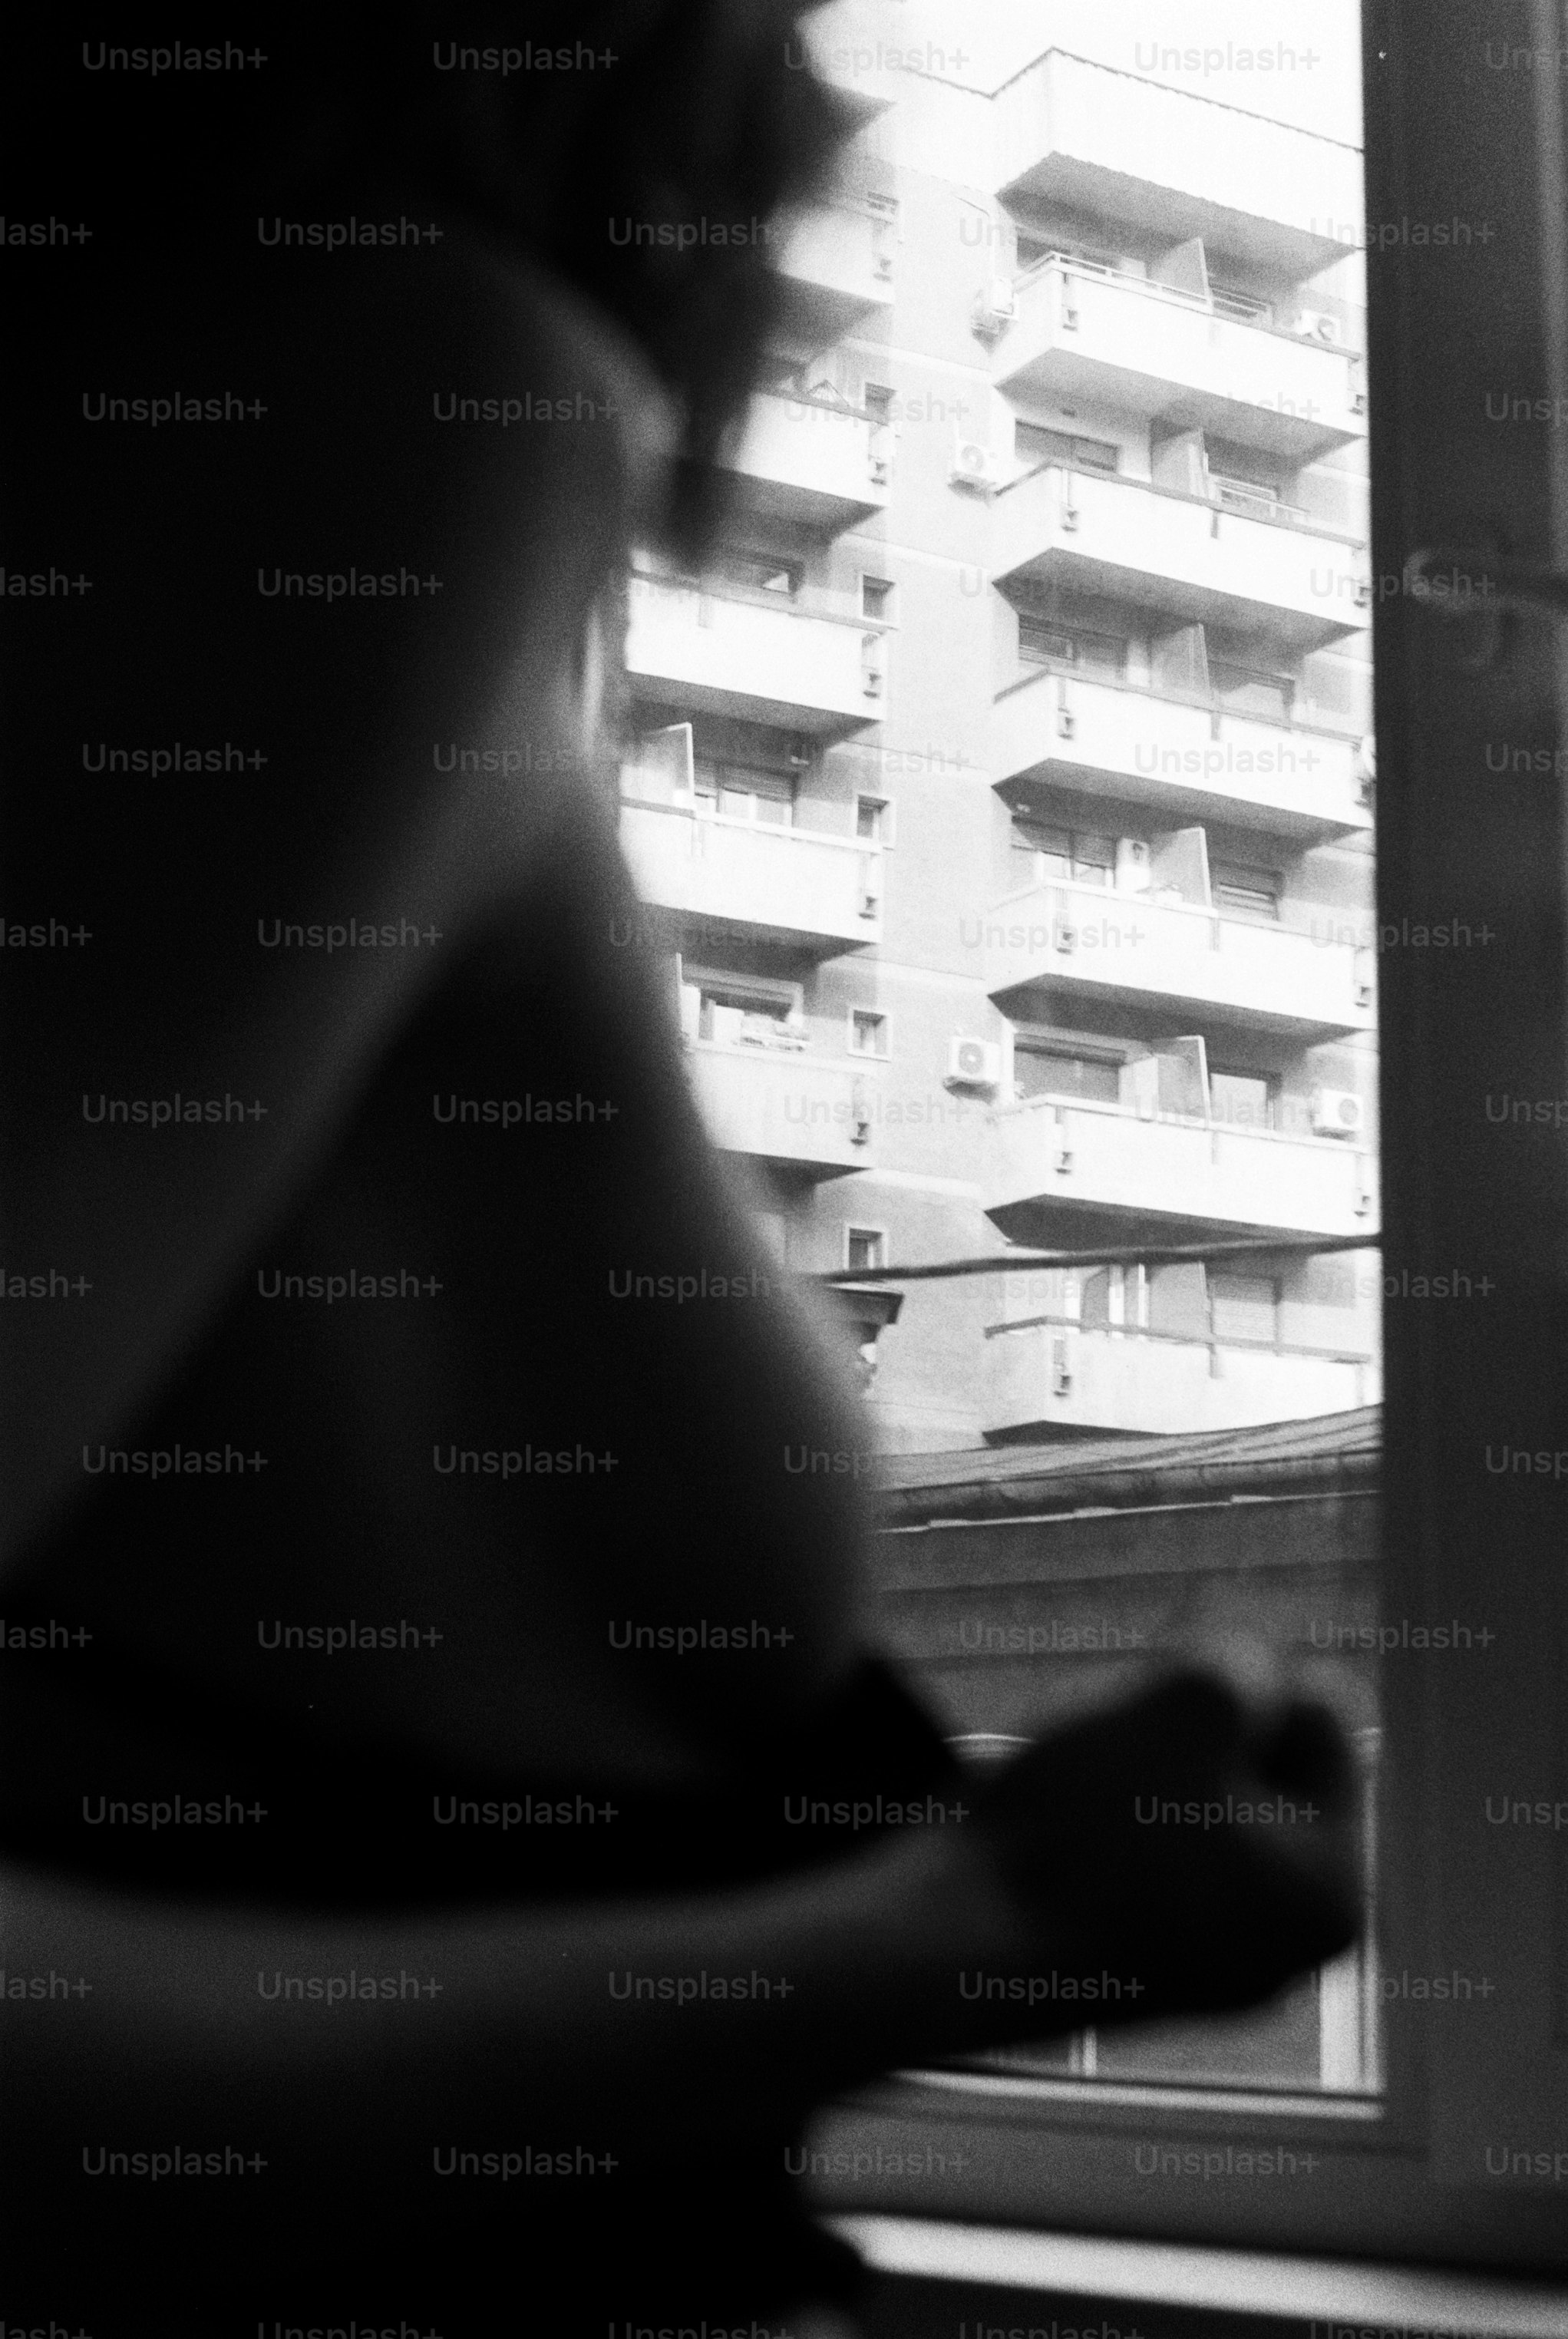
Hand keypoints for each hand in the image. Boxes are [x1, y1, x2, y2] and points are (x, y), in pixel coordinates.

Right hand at [963, 1667, 1362, 2029]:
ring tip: (1075, 1765)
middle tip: (1120, 1720)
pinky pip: (1139, 1853)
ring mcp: (1206, 1964)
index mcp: (1330, 1894)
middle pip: (1263, 1766)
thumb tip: (1252, 1666)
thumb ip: (1243, 1662)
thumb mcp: (1183, 1707)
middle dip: (1195, 1720)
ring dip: (1142, 1759)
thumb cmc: (1080, 1830)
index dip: (1243, 1667)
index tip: (1164, 1670)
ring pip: (1193, 1803)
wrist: (950, 1946)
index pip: (1323, 1721)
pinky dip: (1103, 1813)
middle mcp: (1285, 1946)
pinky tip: (1051, 1808)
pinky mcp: (1128, 1964)